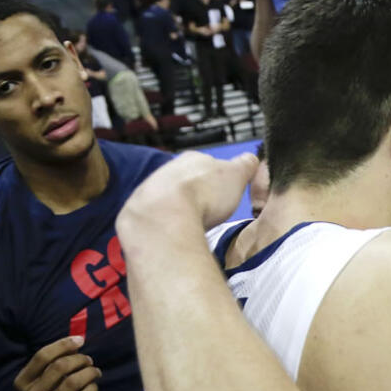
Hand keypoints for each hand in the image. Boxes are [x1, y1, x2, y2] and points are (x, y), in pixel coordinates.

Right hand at [13, 336, 101, 390]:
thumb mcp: (43, 384)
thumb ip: (53, 364)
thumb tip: (77, 340)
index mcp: (22, 383)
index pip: (42, 356)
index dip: (63, 345)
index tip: (80, 340)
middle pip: (59, 367)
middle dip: (79, 359)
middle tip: (89, 361)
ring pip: (73, 381)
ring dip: (90, 372)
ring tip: (95, 372)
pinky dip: (92, 388)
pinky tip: (93, 387)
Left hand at [117, 152, 257, 247]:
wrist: (165, 214)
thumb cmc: (206, 193)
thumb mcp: (236, 177)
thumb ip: (244, 166)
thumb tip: (251, 159)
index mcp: (194, 158)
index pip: (210, 165)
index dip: (219, 181)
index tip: (224, 196)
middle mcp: (170, 168)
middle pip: (187, 181)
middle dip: (196, 194)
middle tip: (208, 212)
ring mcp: (151, 187)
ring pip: (170, 196)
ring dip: (179, 208)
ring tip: (191, 225)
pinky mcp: (139, 208)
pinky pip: (157, 214)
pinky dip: (166, 221)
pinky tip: (173, 232)